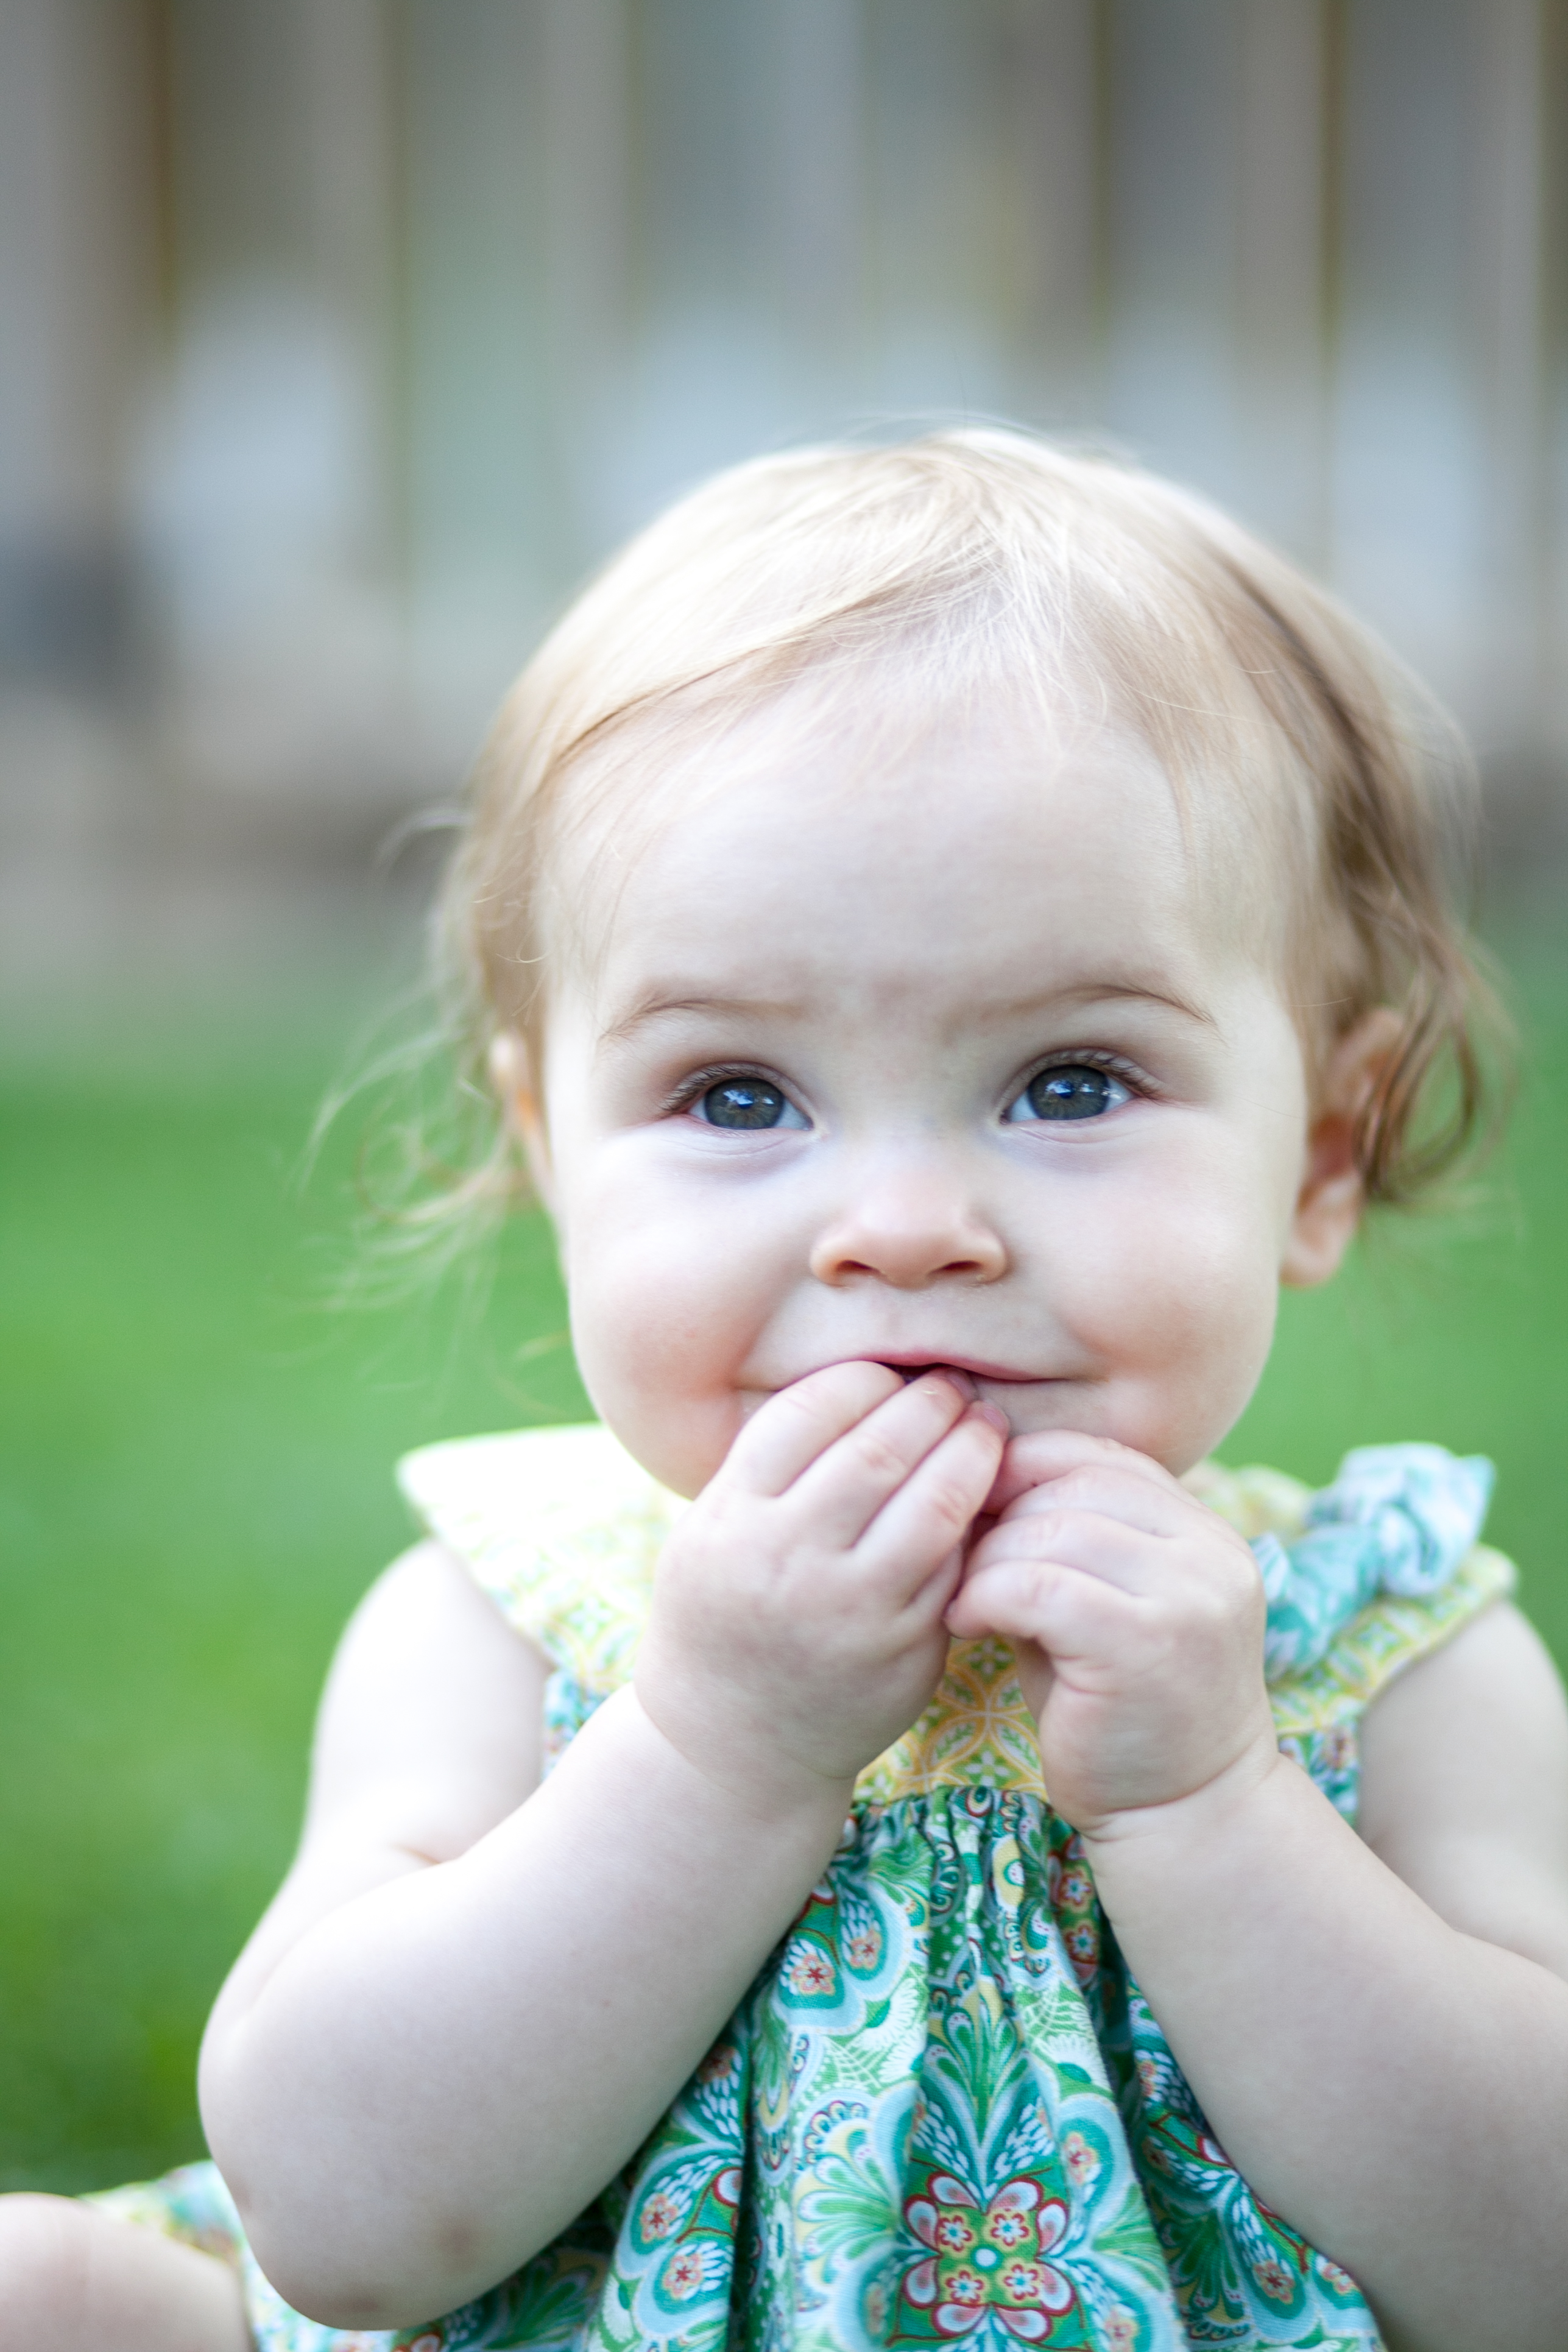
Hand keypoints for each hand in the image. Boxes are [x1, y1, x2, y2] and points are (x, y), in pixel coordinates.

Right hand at [635, 1364, 1006, 1809]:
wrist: (734, 1744)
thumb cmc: (727, 1612)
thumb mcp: (712, 1531)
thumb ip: (770, 1465)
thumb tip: (863, 1380)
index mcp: (730, 1519)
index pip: (809, 1412)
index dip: (863, 1380)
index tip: (890, 1375)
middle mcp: (788, 1562)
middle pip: (879, 1449)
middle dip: (928, 1404)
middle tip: (952, 1387)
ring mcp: (851, 1611)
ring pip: (935, 1503)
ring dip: (972, 1451)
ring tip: (985, 1428)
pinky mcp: (905, 1651)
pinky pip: (956, 1565)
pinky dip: (977, 1521)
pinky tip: (985, 1496)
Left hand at [946, 1431, 1276, 1838]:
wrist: (1181, 1814)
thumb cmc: (1117, 1708)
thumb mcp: (1097, 1604)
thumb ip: (1061, 1538)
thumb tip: (971, 1471)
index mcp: (1204, 1531)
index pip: (1101, 1455)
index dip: (1025, 1465)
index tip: (973, 1505)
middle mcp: (1209, 1552)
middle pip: (1074, 1482)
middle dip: (999, 1511)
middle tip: (955, 1554)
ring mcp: (1188, 1596)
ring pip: (1051, 1529)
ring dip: (987, 1557)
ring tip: (962, 1594)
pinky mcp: (1146, 1643)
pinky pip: (1039, 1585)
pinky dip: (987, 1595)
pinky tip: (967, 1623)